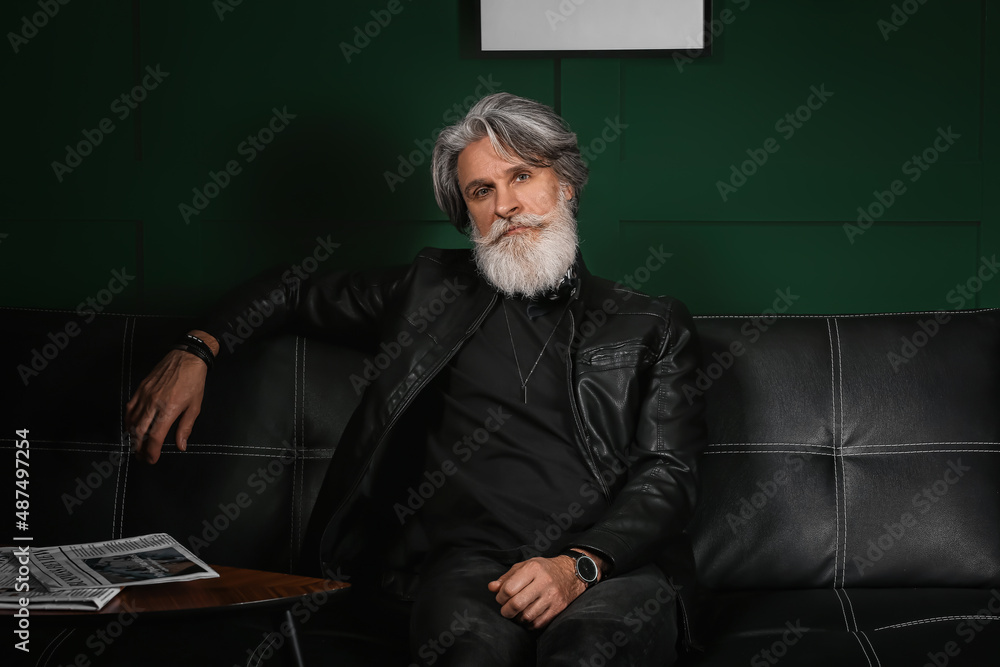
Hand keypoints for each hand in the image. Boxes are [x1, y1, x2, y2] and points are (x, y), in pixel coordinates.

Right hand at [125, 331, 216, 462]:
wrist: (187, 357)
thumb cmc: (194, 382)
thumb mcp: (195, 406)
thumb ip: (185, 427)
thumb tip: (181, 446)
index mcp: (169, 410)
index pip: (154, 437)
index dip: (151, 452)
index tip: (151, 460)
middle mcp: (153, 404)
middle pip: (139, 432)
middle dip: (139, 448)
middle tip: (141, 456)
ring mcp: (144, 395)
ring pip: (131, 421)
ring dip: (132, 436)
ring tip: (137, 445)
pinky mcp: (140, 389)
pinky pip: (129, 408)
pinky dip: (128, 421)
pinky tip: (131, 427)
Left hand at [487, 556, 586, 629]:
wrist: (572, 573)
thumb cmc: (544, 569)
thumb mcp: (525, 566)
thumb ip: (506, 577)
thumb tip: (492, 588)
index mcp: (533, 569)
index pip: (509, 589)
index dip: (500, 597)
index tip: (501, 598)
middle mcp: (544, 582)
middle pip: (516, 604)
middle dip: (506, 611)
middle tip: (505, 610)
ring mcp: (552, 597)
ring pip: (527, 616)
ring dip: (517, 618)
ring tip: (517, 613)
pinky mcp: (558, 608)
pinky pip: (538, 623)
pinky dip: (529, 623)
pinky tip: (528, 616)